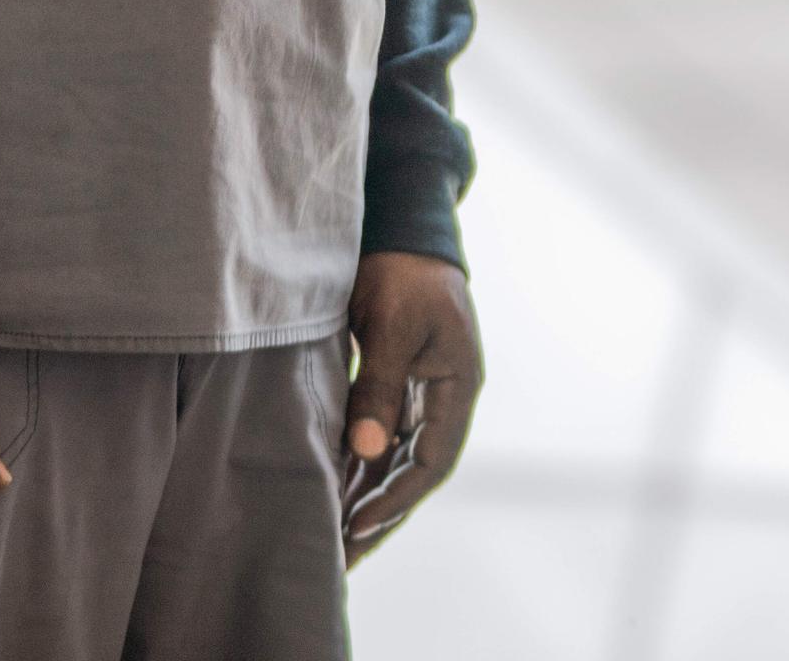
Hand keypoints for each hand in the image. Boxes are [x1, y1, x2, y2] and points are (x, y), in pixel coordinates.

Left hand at [341, 251, 482, 564]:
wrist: (400, 227)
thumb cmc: (402, 271)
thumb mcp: (392, 326)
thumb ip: (380, 387)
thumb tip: (367, 449)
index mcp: (458, 385)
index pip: (433, 461)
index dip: (397, 498)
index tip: (356, 525)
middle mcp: (443, 398)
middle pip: (414, 472)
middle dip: (380, 516)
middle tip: (343, 560)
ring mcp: (420, 393)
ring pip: (394, 460)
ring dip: (366, 497)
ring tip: (332, 542)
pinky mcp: (394, 385)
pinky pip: (378, 439)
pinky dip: (357, 468)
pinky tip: (330, 495)